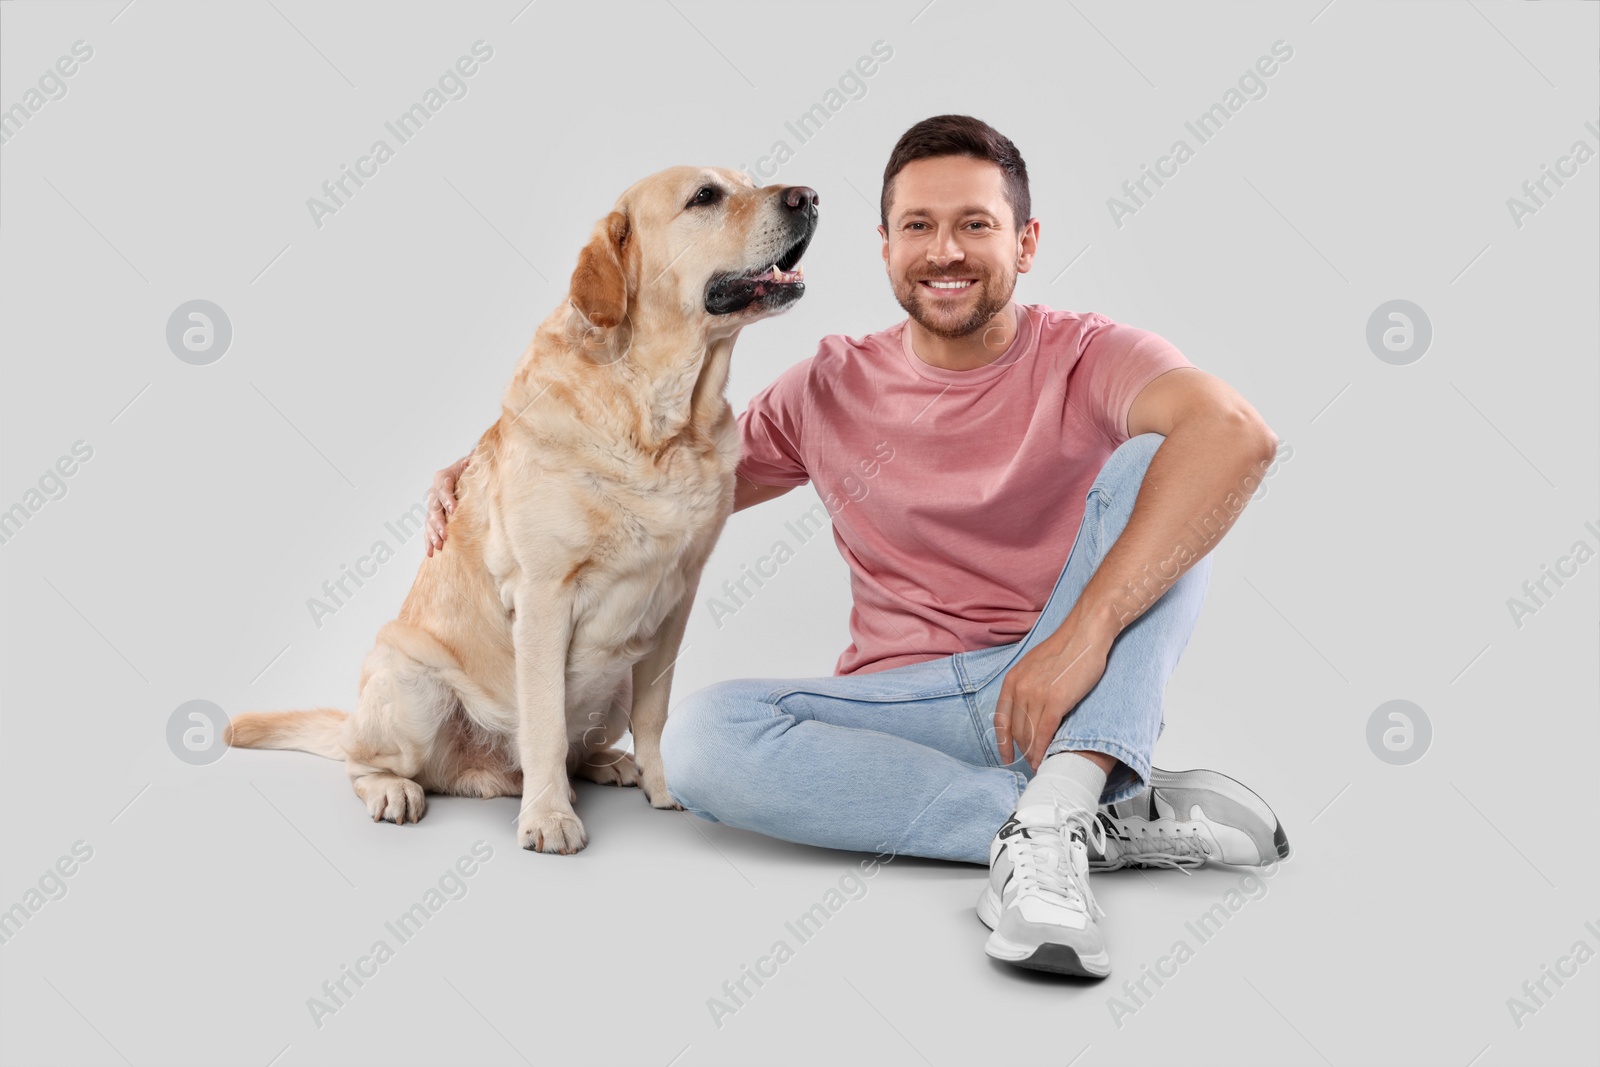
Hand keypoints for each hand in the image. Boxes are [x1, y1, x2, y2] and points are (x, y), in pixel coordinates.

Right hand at [425, 453, 471, 556]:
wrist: (463, 474)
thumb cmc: (469, 470)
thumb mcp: (471, 464)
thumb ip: (473, 462)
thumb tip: (475, 456)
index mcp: (443, 478)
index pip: (443, 489)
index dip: (447, 499)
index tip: (454, 509)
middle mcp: (434, 492)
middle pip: (434, 508)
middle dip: (439, 522)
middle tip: (446, 534)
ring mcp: (432, 505)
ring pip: (429, 521)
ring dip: (433, 534)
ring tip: (439, 546)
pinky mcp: (432, 517)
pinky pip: (428, 530)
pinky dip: (428, 541)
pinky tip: (431, 553)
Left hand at [995, 622, 1112, 770]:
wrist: (1085, 634)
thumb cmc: (1065, 649)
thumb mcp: (1035, 665)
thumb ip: (1027, 685)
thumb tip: (1028, 708)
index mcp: (1012, 680)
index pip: (1001, 719)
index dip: (1003, 742)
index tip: (1007, 756)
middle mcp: (1020, 688)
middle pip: (1017, 730)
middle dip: (1023, 750)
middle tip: (1031, 762)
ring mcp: (1037, 694)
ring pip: (1030, 734)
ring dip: (1034, 753)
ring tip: (1040, 764)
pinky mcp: (1056, 700)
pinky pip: (1045, 732)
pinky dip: (1044, 749)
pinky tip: (1046, 758)